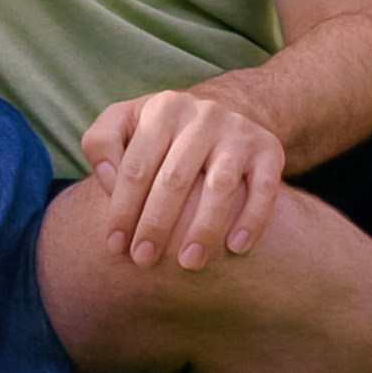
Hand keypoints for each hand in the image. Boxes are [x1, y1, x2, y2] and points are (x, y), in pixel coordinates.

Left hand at [80, 88, 285, 271]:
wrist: (222, 109)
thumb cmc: (159, 129)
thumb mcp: (124, 120)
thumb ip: (101, 143)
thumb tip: (108, 182)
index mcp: (162, 109)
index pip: (136, 166)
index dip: (123, 208)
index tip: (115, 244)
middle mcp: (203, 116)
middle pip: (175, 178)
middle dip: (156, 224)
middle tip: (143, 259)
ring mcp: (239, 133)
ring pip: (220, 187)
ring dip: (203, 229)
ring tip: (188, 263)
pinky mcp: (270, 150)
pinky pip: (264, 189)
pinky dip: (252, 220)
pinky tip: (235, 248)